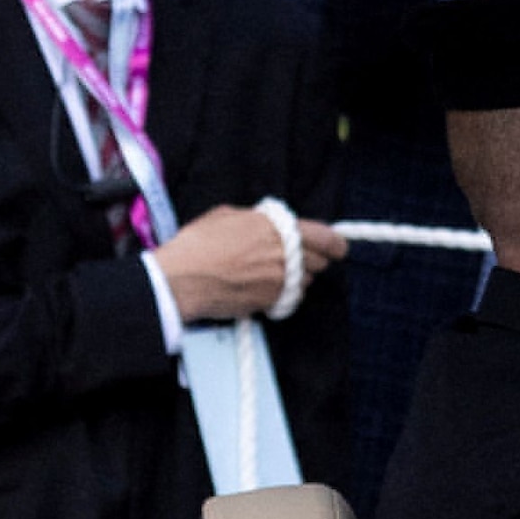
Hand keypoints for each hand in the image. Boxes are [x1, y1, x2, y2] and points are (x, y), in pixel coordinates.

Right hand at [142, 202, 336, 322]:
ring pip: (304, 283)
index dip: (336, 244)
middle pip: (318, 263)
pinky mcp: (269, 303)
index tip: (338, 248)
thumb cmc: (198, 244)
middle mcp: (286, 256)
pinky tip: (261, 288)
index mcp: (279, 229)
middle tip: (296, 259)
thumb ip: (257, 220)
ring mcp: (280, 282)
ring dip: (295, 279)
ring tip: (271, 274)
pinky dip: (280, 295)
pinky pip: (287, 300)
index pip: (326, 238)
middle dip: (310, 260)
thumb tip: (265, 224)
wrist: (181, 279)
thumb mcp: (228, 215)